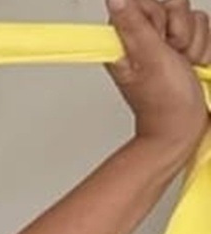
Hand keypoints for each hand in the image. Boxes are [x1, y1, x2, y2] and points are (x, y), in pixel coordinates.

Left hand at [105, 0, 210, 158]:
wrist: (183, 126)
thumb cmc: (163, 100)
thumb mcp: (148, 57)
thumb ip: (134, 24)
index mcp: (126, 36)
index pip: (147, 0)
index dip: (159, 16)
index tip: (159, 38)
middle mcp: (146, 36)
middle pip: (173, 4)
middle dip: (180, 30)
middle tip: (172, 53)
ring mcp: (168, 41)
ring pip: (193, 18)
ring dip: (193, 43)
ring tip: (182, 64)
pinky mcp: (187, 47)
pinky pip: (205, 31)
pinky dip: (204, 49)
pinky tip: (194, 65)